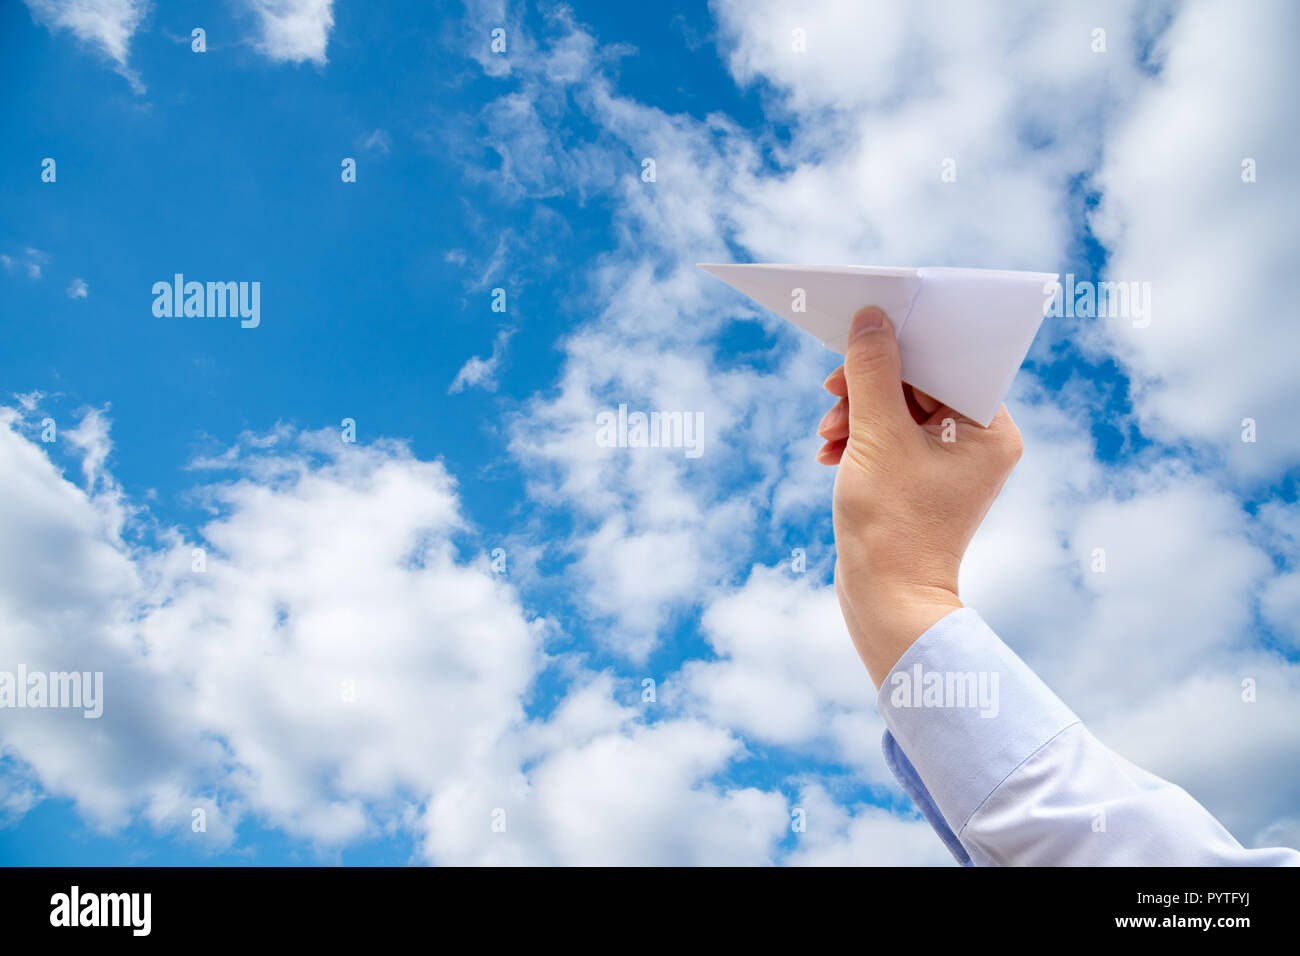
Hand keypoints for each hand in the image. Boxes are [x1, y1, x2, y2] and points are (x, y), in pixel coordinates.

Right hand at [815, 306, 1022, 686]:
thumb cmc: (891, 524)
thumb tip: (872, 319)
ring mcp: (950, 464)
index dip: (901, 348)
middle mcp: (979, 444)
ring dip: (856, 414)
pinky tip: (829, 453)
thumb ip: (872, 372)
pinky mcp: (920, 481)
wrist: (885, 602)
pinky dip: (858, 439)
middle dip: (868, 389)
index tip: (859, 344)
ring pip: (897, 410)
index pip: (948, 363)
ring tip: (827, 437)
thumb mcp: (877, 437)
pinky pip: (889, 438)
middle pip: (919, 384)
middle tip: (831, 395)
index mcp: (991, 430)